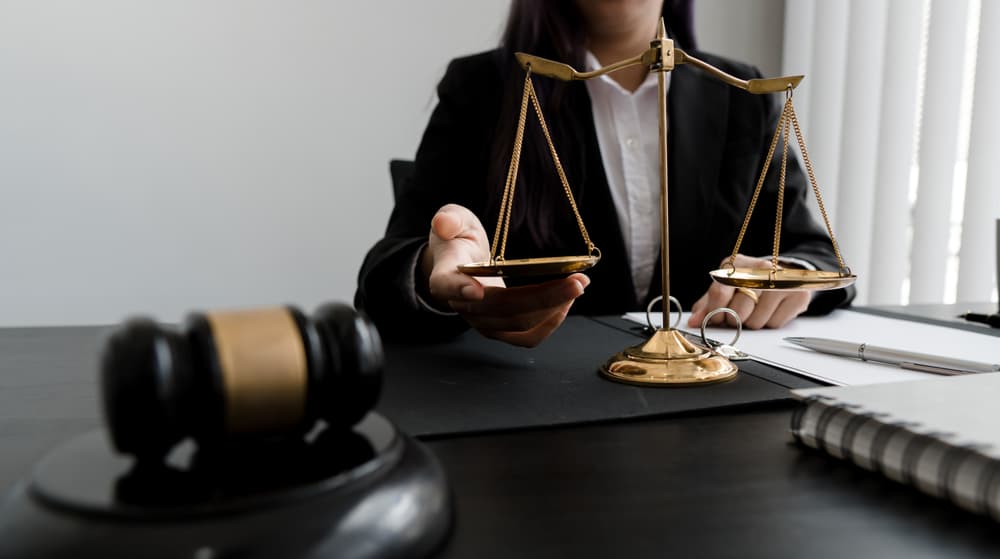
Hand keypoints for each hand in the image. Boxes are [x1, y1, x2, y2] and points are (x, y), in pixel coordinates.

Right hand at [420, 204, 588, 346]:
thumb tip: (444, 223)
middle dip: (543, 296)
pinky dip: (550, 322)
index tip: (476, 291)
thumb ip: (450, 219)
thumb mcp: (453, 221)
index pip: (447, 286)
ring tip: (578, 286)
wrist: (461, 265)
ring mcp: (483, 323)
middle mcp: (463, 307)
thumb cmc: (459, 240)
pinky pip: (527, 337)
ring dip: (554, 308)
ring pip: (519, 324)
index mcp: (445, 278)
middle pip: (501, 309)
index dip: (460, 289)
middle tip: (576, 280)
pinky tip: (566, 301)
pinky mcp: (501, 330)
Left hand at [687, 254, 809, 329]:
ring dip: (752, 323)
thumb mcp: (727, 287)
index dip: (714, 311)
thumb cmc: (749, 282)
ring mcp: (781, 281)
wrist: (783, 274)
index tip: (715, 319)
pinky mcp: (797, 295)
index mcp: (737, 264)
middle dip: (734, 320)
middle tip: (738, 314)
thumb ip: (708, 304)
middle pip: (738, 311)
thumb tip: (694, 321)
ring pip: (756, 321)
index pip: (719, 291)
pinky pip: (774, 324)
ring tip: (755, 309)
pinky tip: (770, 310)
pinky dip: (769, 323)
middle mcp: (760, 269)